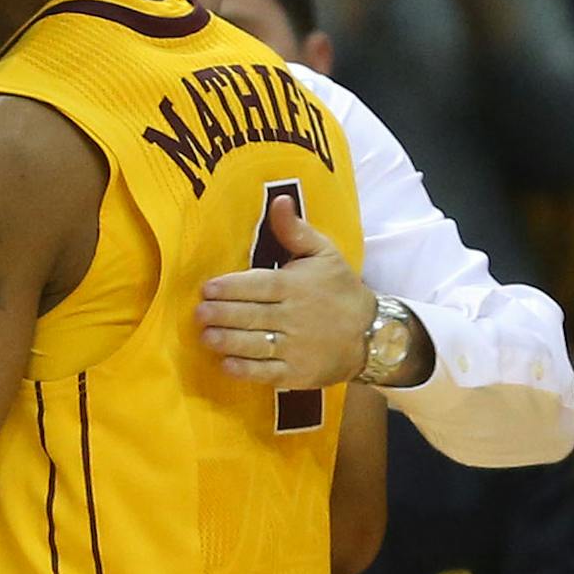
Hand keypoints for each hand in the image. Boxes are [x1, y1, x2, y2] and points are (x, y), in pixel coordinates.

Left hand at [196, 195, 375, 387]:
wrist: (373, 334)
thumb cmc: (339, 289)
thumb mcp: (324, 254)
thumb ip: (296, 230)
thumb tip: (279, 200)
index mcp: (297, 287)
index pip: (260, 286)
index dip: (232, 288)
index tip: (208, 288)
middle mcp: (295, 318)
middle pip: (253, 316)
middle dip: (224, 315)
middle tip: (200, 313)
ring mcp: (297, 348)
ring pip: (257, 345)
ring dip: (229, 342)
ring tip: (206, 336)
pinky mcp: (298, 373)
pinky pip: (268, 373)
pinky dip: (247, 371)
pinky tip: (226, 365)